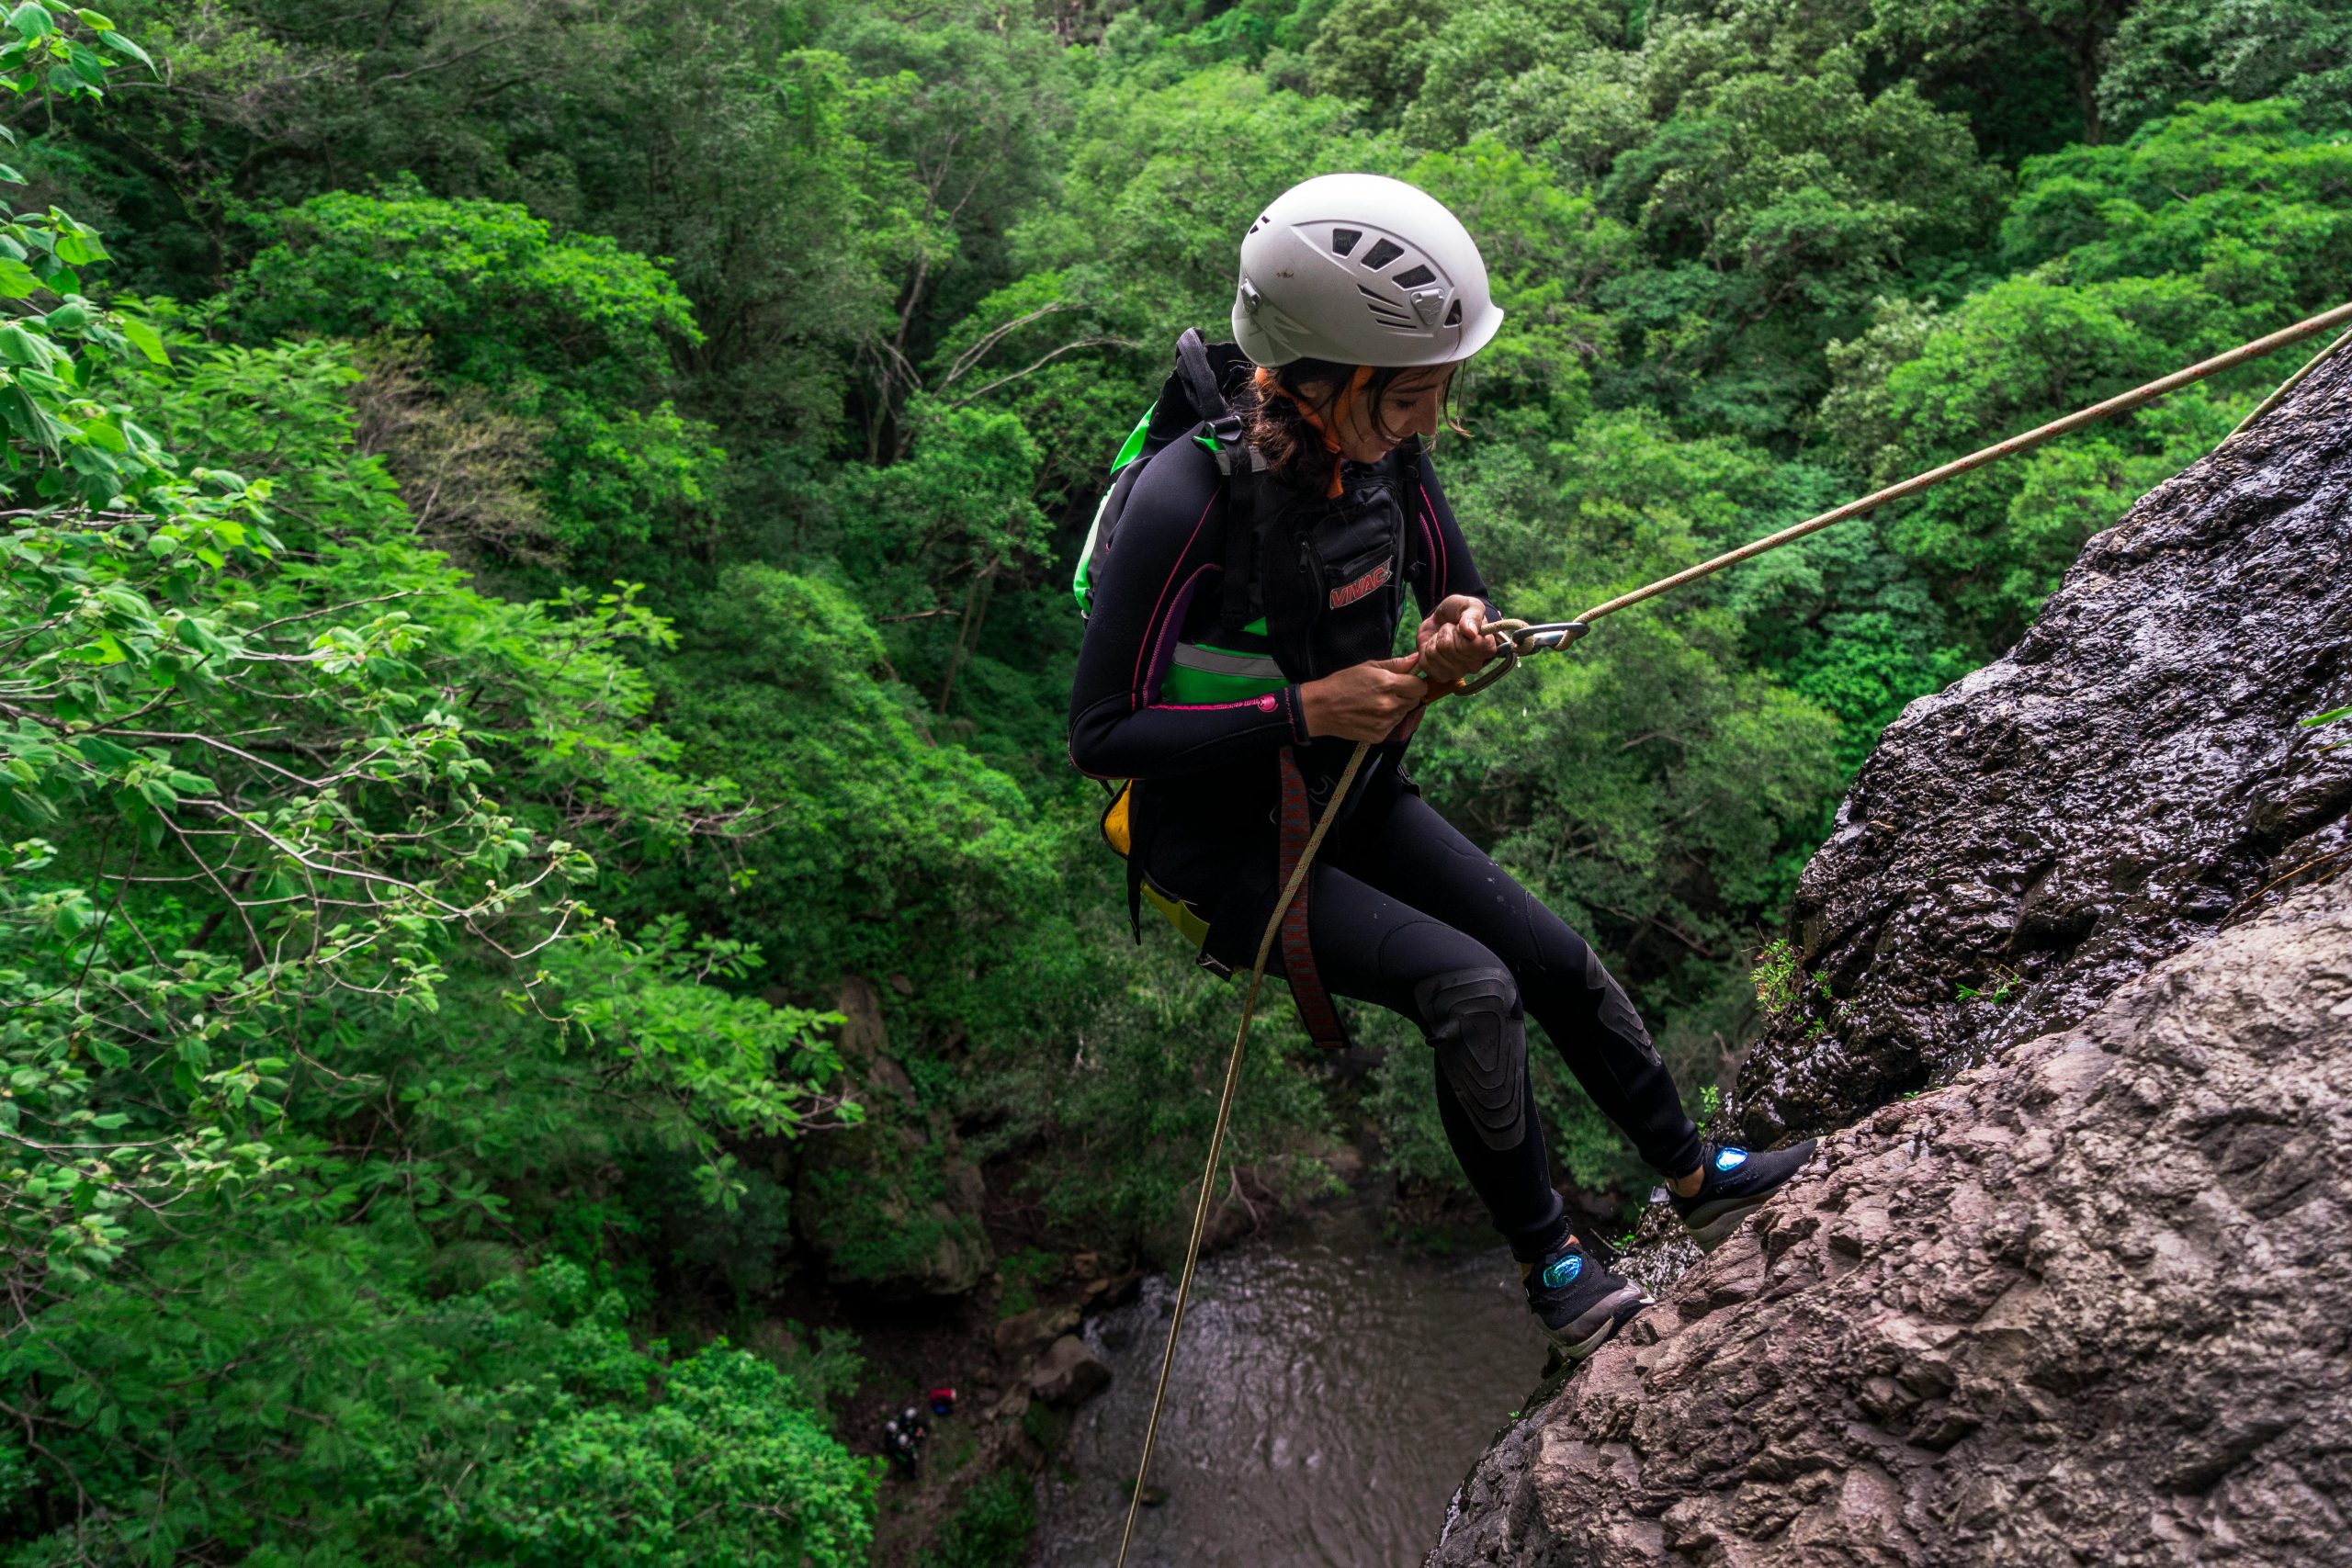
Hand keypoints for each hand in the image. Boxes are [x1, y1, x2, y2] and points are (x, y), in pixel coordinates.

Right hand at [1299, 655, 1426, 742]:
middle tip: (1388, 691)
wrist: (1321, 708)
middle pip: (1415, 701)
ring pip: (1404, 714)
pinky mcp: (1379, 736)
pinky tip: (1370, 714)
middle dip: (1406, 695)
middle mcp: (1390, 706)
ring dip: (1396, 708)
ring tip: (1375, 702)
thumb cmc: (1343, 683)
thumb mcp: (1368, 667)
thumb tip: (1416, 659)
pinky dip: (1386, 720)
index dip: (1415, 683)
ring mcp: (1385, 723)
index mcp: (1388, 685)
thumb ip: (1396, 664)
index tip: (1407, 682)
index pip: (1420, 687)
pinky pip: (1392, 726)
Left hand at [1417, 595, 1498, 684]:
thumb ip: (1473, 616)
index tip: (1462, 625)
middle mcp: (1474, 665)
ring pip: (1435, 655)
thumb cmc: (1460, 612)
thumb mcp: (1469, 605)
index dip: (1461, 631)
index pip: (1472, 646)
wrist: (1443, 619)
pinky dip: (1426, 650)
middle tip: (1451, 628)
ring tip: (1443, 637)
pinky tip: (1435, 646)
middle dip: (1446, 632)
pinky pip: (1425, 663)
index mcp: (1486, 648)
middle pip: (1449, 648)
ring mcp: (1457, 673)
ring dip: (1435, 640)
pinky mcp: (1440, 676)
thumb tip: (1470, 632)